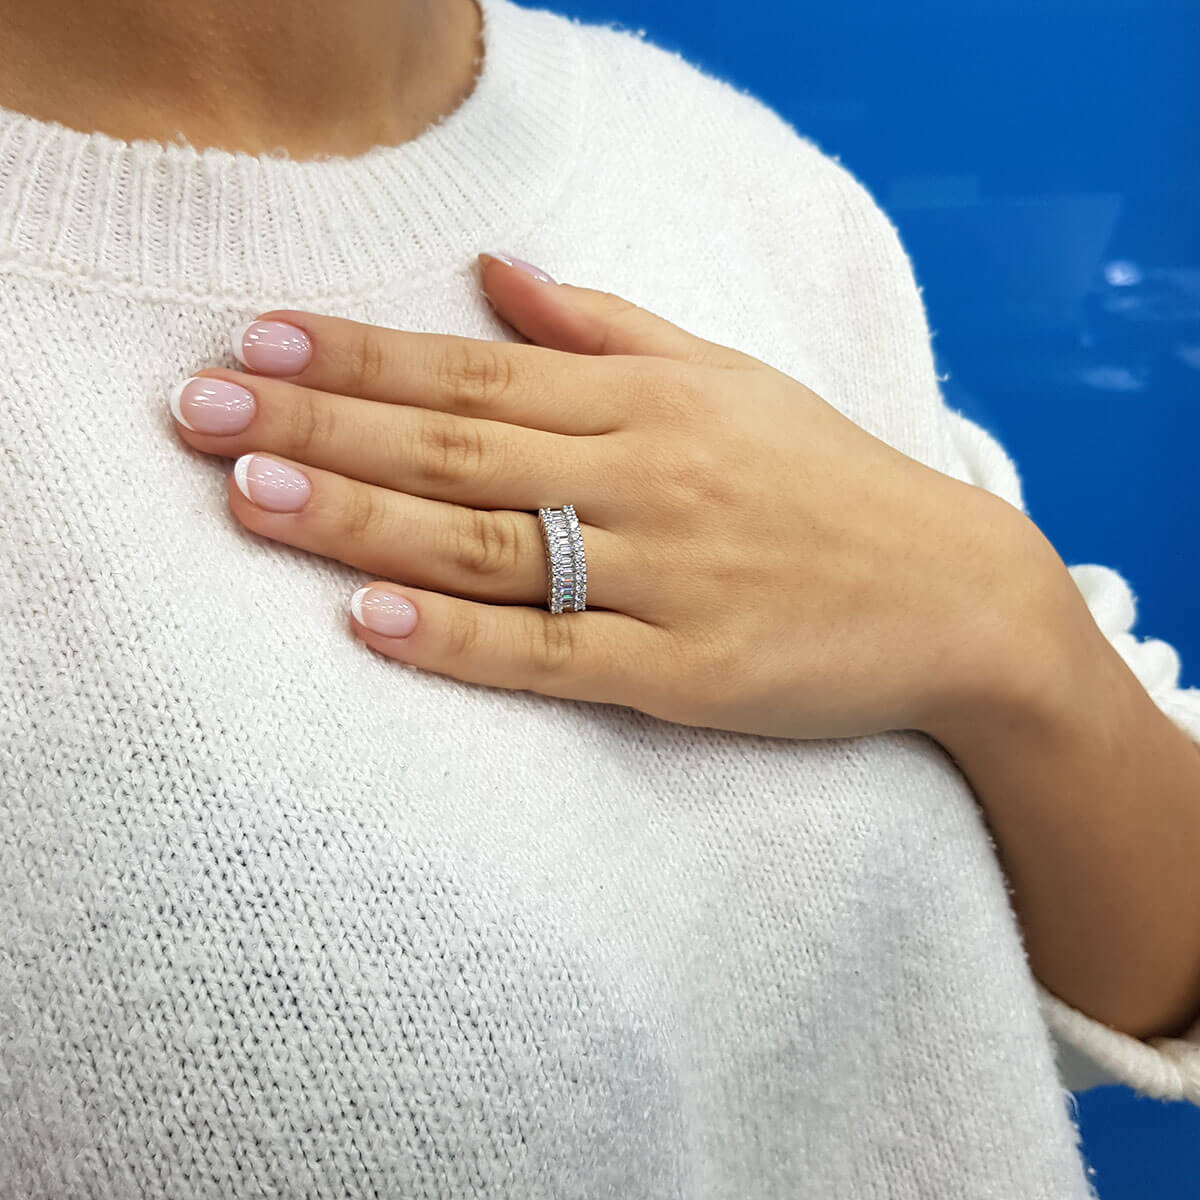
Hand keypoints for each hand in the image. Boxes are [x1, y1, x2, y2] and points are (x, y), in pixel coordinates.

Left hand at [168, 252, 1043, 739]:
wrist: (959, 595)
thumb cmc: (831, 484)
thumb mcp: (731, 380)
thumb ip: (608, 327)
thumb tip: (497, 269)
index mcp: (653, 403)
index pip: (477, 370)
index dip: (360, 356)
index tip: (257, 342)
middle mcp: (650, 480)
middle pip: (459, 448)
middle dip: (321, 427)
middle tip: (200, 411)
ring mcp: (667, 581)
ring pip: (490, 547)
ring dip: (363, 521)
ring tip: (249, 498)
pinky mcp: (689, 675)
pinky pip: (557, 657)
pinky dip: (463, 643)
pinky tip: (374, 623)